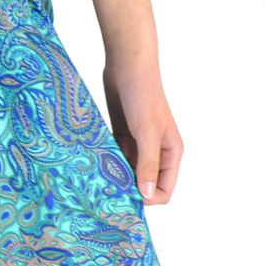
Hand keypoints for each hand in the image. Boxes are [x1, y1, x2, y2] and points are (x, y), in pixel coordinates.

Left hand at [101, 64, 183, 204]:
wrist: (127, 67)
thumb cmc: (143, 95)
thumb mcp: (147, 132)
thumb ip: (147, 163)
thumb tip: (146, 193)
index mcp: (171, 153)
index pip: (164, 190)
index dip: (147, 198)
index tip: (125, 198)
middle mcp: (156, 153)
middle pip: (144, 185)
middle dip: (128, 191)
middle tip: (107, 193)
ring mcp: (138, 146)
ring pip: (128, 174)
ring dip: (116, 179)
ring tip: (98, 182)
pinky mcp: (122, 139)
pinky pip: (116, 161)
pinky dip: (107, 166)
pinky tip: (94, 168)